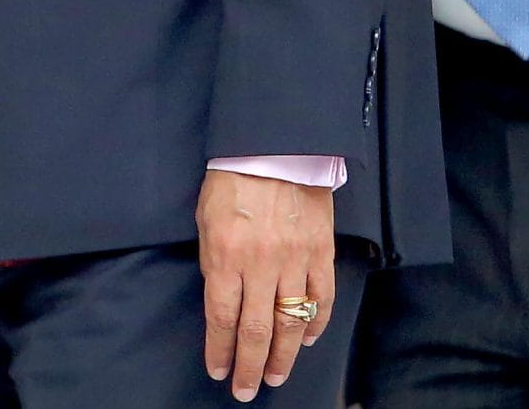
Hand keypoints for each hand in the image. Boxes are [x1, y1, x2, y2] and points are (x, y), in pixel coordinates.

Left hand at [198, 169, 335, 402]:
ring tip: (276, 375)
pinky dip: (315, 322)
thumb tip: (223, 304)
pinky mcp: (321, 249)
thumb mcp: (207, 222)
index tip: (219, 370)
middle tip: (247, 389)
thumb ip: (215, 264)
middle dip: (250, 365)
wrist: (276, 145)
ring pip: (290, 320)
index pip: (222, 318)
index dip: (220, 350)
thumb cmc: (234, 180)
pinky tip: (305, 339)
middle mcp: (261, 263)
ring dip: (282, 355)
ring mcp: (295, 258)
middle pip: (256, 329)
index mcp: (226, 256)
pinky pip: (321, 295)